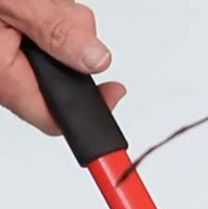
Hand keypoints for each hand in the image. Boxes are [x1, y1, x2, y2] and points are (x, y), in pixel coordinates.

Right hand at [0, 0, 123, 133]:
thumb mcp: (12, 3)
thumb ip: (53, 30)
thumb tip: (94, 59)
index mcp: (3, 77)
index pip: (55, 117)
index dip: (91, 107)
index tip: (116, 89)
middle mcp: (1, 74)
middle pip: (61, 74)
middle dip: (71, 43)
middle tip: (59, 11)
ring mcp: (2, 56)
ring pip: (52, 49)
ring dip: (56, 21)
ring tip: (38, 1)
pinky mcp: (5, 39)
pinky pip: (35, 33)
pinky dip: (41, 13)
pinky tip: (31, 3)